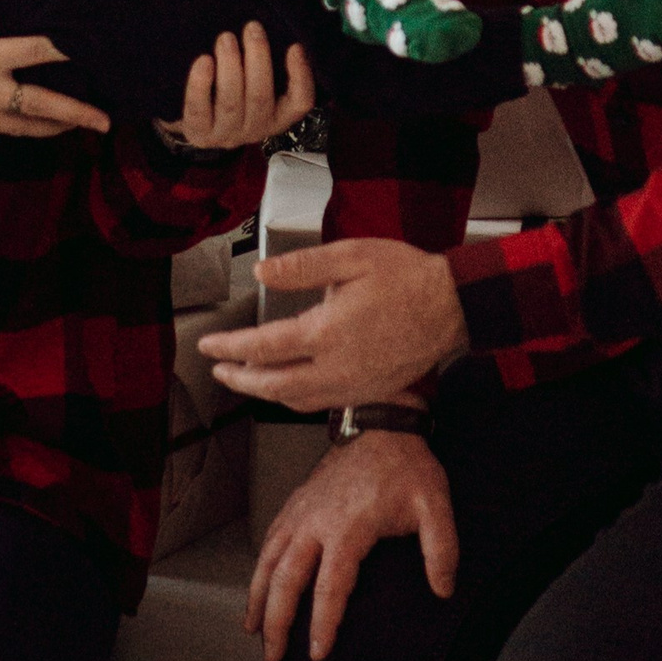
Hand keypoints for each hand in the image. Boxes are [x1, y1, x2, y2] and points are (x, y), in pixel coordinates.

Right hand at [0, 0, 111, 143]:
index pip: (36, 53)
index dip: (66, 51)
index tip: (91, 49)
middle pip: (44, 108)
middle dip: (78, 115)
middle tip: (107, 120)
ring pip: (28, 129)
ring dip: (56, 127)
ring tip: (81, 125)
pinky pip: (4, 133)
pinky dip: (22, 129)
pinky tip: (34, 125)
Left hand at [155, 22, 316, 156]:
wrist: (196, 122)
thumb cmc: (231, 92)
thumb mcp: (254, 82)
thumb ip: (265, 64)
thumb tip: (272, 28)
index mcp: (276, 117)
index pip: (300, 103)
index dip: (300, 76)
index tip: (294, 46)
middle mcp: (254, 129)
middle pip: (260, 98)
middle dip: (258, 58)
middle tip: (252, 28)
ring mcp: (225, 134)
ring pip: (230, 103)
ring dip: (230, 67)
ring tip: (226, 38)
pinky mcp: (197, 132)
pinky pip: (198, 110)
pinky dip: (200, 84)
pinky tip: (203, 60)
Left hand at [199, 237, 467, 411]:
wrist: (453, 307)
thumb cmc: (406, 277)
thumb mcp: (351, 257)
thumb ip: (302, 267)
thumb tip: (261, 272)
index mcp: (327, 332)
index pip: (263, 348)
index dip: (230, 348)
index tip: (208, 345)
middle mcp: (337, 368)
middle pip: (273, 386)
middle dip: (239, 380)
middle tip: (217, 369)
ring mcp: (354, 386)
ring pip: (295, 400)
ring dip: (264, 392)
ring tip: (245, 378)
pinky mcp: (369, 392)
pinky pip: (321, 403)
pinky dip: (294, 398)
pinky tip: (288, 385)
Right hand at [241, 432, 456, 660]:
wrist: (382, 421)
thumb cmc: (408, 466)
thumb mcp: (435, 505)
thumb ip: (441, 550)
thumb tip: (443, 591)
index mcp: (348, 527)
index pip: (330, 586)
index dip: (322, 623)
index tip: (318, 653)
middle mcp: (317, 521)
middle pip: (286, 579)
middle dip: (277, 621)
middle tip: (274, 655)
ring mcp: (302, 510)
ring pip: (269, 559)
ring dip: (258, 596)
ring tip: (252, 630)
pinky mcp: (297, 501)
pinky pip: (270, 539)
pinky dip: (259, 567)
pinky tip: (257, 587)